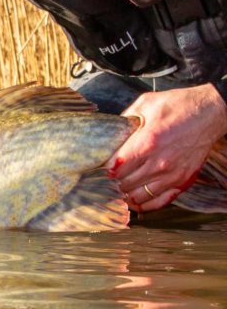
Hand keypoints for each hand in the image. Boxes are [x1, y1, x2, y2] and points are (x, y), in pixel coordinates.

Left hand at [104, 84, 226, 211]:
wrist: (211, 112)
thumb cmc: (178, 106)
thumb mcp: (146, 103)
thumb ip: (125, 119)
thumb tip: (109, 132)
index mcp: (147, 143)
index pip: (115, 168)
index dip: (103, 169)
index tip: (98, 167)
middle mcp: (159, 163)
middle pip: (124, 184)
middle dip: (110, 183)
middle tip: (103, 180)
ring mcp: (172, 175)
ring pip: (138, 197)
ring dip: (124, 195)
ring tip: (116, 188)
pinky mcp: (183, 182)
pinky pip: (158, 202)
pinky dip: (143, 204)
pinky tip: (134, 199)